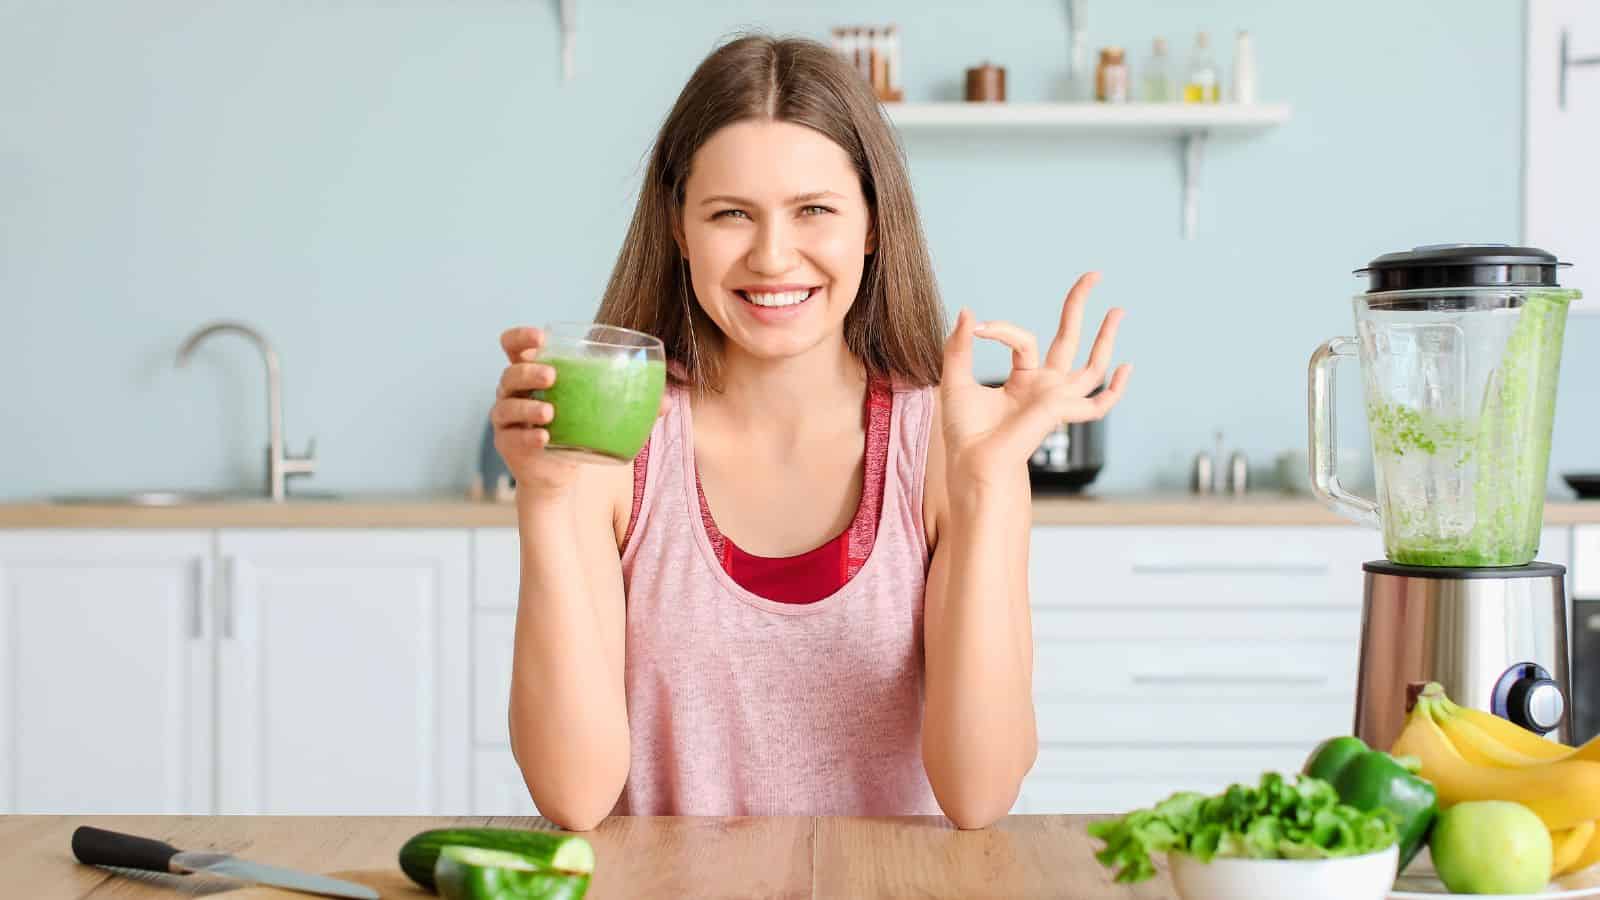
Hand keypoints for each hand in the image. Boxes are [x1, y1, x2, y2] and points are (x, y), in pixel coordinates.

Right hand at [491, 326, 670, 496]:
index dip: (521, 337)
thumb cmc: (577, 431)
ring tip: (550, 412)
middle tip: (552, 376)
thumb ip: (629, 403)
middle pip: (510, 373)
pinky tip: (544, 438)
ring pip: (507, 405)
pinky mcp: (507, 443)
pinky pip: (511, 437)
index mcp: (533, 374)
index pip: (514, 346)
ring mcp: (507, 418)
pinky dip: (528, 436)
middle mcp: (513, 392)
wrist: (559, 474)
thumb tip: (666, 403)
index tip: (540, 338)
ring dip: (528, 406)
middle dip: (528, 371)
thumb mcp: (599, 413)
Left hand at [939, 272, 1131, 483]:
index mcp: (1023, 380)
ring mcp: (1057, 399)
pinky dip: (1115, 389)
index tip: (979, 328)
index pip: (1025, 340)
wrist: (970, 461)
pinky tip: (1127, 367)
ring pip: (1092, 366)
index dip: (1003, 329)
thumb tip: (968, 311)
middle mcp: (1045, 388)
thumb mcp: (956, 380)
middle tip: (1094, 275)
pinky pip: (1098, 404)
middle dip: (1081, 306)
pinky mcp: (1061, 411)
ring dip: (1106, 337)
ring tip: (1118, 309)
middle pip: (1069, 340)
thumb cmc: (964, 433)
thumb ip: (959, 346)